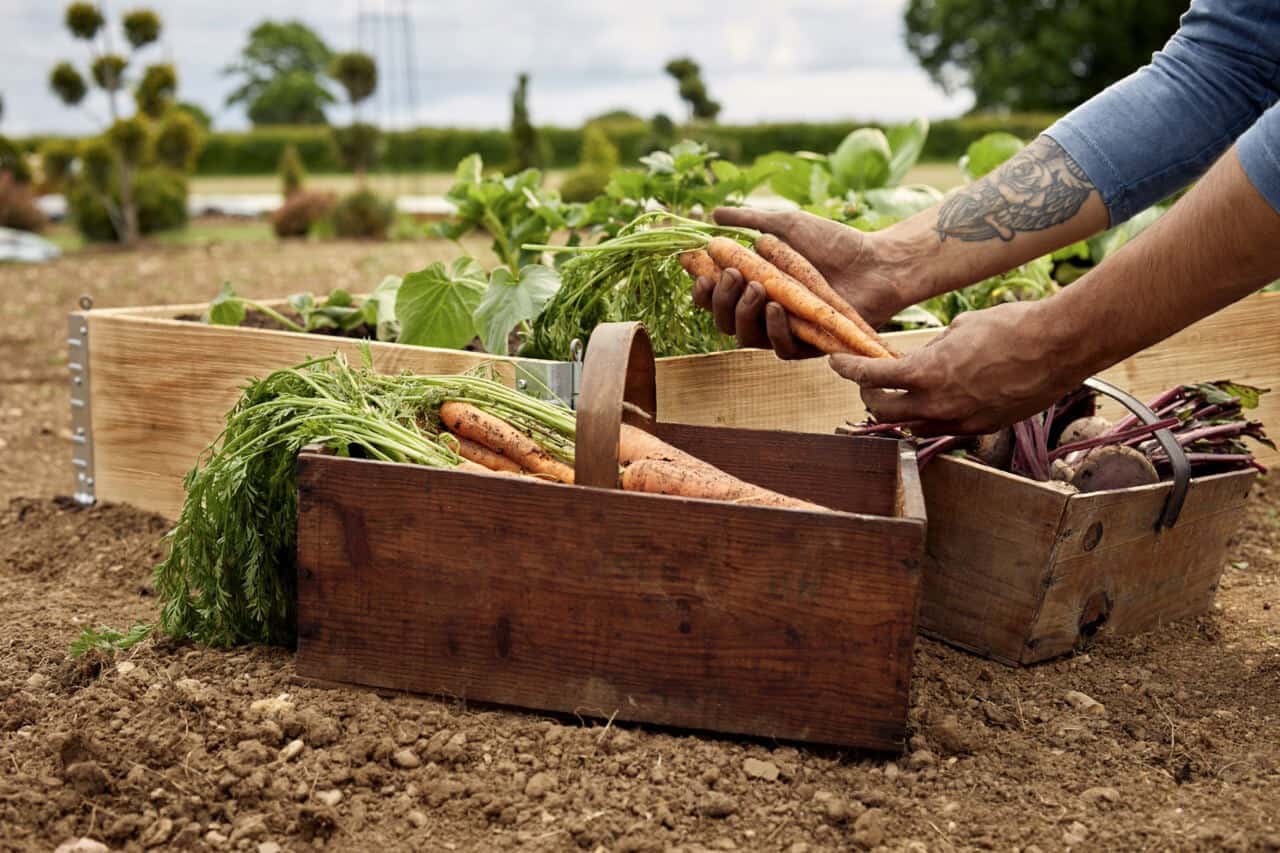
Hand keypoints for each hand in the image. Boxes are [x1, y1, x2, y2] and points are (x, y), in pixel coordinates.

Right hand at [691, 208, 910, 356]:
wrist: (876, 262)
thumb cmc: (833, 243)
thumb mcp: (786, 224)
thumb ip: (748, 220)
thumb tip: (712, 214)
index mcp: (754, 286)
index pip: (716, 297)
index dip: (704, 290)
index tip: (702, 272)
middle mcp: (764, 313)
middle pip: (724, 320)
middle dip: (722, 300)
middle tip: (733, 275)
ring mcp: (785, 331)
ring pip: (746, 337)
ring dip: (744, 313)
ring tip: (756, 287)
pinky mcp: (807, 347)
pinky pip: (780, 348)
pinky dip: (773, 329)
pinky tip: (775, 309)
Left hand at [829, 300, 1083, 434]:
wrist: (1059, 346)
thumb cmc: (1012, 327)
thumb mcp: (960, 328)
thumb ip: (933, 349)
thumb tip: (921, 357)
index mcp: (926, 374)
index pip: (871, 376)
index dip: (848, 368)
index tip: (835, 361)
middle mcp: (937, 405)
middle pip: (882, 412)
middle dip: (870, 395)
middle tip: (869, 381)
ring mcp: (959, 421)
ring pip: (911, 426)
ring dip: (900, 411)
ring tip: (901, 393)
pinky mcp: (981, 429)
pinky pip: (943, 429)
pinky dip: (931, 417)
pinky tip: (936, 401)